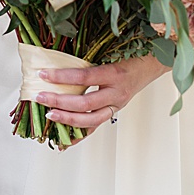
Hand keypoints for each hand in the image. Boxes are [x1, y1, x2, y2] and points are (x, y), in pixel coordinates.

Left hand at [36, 55, 166, 131]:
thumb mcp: (113, 52)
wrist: (152, 65)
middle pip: (85, 103)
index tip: (43, 74)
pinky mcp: (114, 112)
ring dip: (67, 120)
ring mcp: (116, 105)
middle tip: (41, 97)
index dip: (62, 77)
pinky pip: (95, 127)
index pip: (84, 77)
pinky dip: (79, 136)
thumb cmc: (132, 56)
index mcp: (115, 74)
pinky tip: (64, 142)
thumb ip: (90, 59)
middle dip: (60, 102)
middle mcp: (116, 93)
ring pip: (90, 120)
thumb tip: (59, 61)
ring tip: (50, 115)